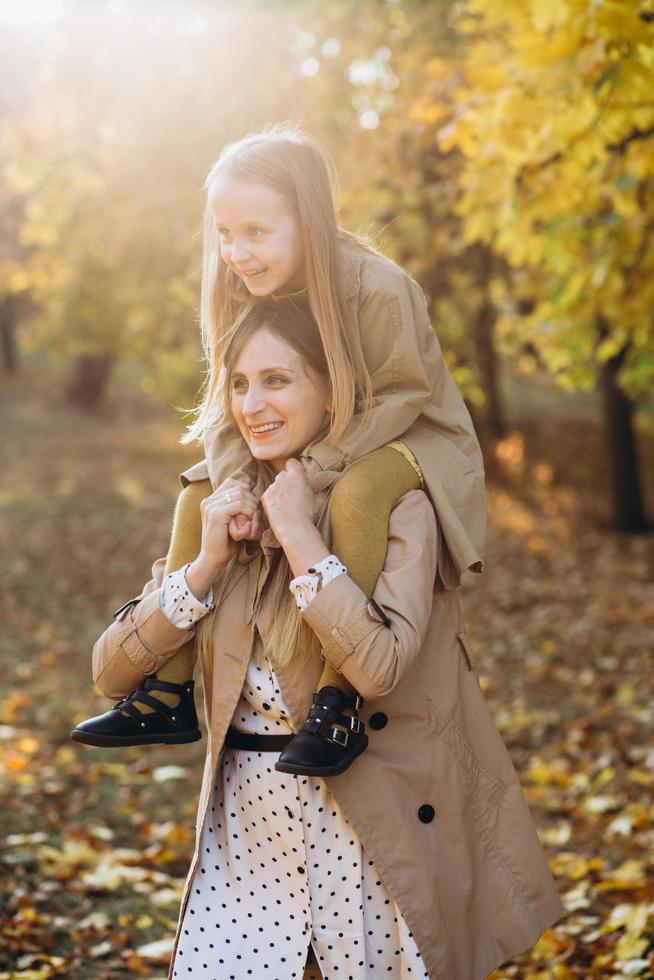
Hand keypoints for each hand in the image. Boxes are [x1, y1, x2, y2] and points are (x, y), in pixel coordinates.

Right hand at [186, 480, 259, 601]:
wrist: (212, 559)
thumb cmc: (226, 542)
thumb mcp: (232, 520)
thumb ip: (236, 504)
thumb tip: (250, 487)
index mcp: (210, 500)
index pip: (233, 482)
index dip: (246, 491)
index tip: (250, 508)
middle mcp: (208, 501)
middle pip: (239, 488)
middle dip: (251, 501)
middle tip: (253, 517)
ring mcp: (210, 506)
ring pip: (241, 495)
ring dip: (251, 509)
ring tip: (250, 523)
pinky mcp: (216, 514)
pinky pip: (239, 505)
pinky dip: (248, 514)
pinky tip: (246, 526)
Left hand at [261, 460, 328, 575]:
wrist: (294, 528)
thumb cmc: (309, 514)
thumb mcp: (320, 499)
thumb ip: (319, 488)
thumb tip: (324, 485)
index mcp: (297, 475)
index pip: (292, 462)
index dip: (294, 469)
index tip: (297, 477)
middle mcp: (282, 477)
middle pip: (283, 474)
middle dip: (287, 482)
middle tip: (293, 494)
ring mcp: (272, 487)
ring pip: (275, 485)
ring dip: (279, 491)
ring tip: (286, 505)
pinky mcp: (265, 497)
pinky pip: (269, 495)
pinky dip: (272, 500)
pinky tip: (279, 509)